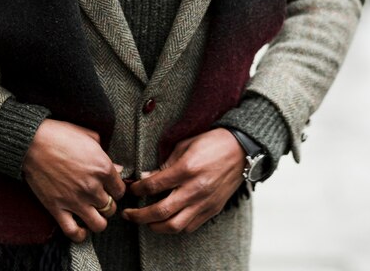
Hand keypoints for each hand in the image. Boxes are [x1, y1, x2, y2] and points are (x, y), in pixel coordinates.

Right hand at [22, 119, 126, 242]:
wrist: (31, 142)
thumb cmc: (60, 135)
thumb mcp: (88, 137)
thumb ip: (105, 154)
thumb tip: (116, 168)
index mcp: (102, 168)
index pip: (120, 191)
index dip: (115, 190)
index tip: (109, 188)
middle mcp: (92, 187)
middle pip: (111, 208)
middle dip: (107, 204)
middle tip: (99, 199)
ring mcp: (75, 200)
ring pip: (99, 224)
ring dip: (98, 220)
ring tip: (92, 213)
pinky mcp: (57, 208)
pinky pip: (73, 232)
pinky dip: (79, 234)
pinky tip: (81, 228)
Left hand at [122, 128, 244, 233]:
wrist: (241, 150)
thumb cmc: (212, 143)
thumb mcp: (184, 146)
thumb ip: (165, 165)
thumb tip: (146, 177)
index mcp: (186, 169)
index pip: (153, 186)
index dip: (137, 190)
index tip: (131, 189)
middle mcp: (195, 189)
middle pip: (161, 211)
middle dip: (139, 216)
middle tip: (128, 214)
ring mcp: (205, 202)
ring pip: (175, 225)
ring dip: (156, 227)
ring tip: (146, 222)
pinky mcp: (213, 209)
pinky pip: (190, 226)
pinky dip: (176, 227)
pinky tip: (168, 221)